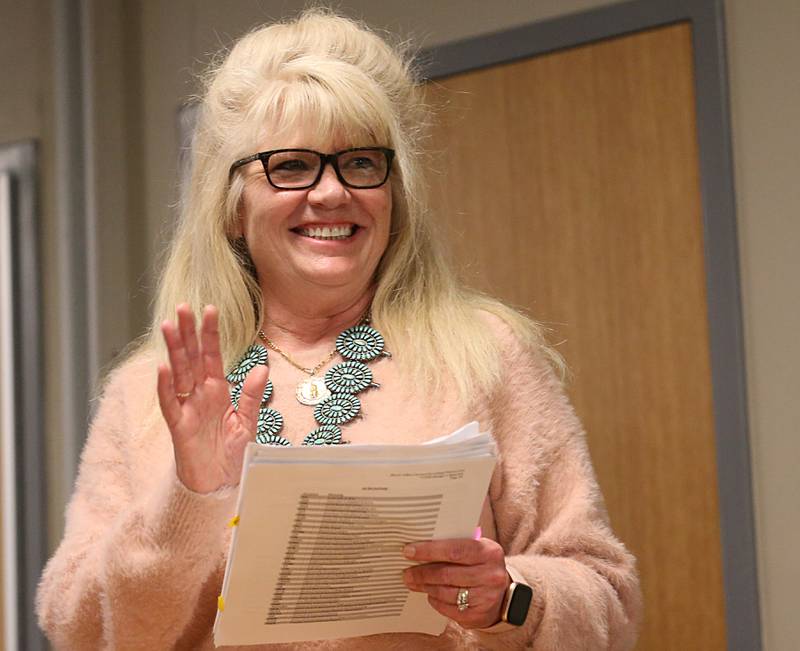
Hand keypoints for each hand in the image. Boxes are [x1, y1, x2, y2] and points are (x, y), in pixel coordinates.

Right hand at [157, 304, 268, 493]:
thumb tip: (262, 368)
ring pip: (178, 373)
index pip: (212, 356)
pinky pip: (171, 403)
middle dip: (188, 332)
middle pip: (191, 358)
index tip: (210, 309)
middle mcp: (200, 395)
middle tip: (183, 306)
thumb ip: (252, 396)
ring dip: (174, 350)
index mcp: (218, 390)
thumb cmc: (231, 453)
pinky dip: (166, 386)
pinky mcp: (179, 426)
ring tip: (169, 326)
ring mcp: (188, 408)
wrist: (220, 485)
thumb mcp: (248, 422)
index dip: (210, 334)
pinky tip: (163, 366)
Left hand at [402, 537, 510, 628]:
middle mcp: (490, 575)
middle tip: (406, 572)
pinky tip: (430, 594)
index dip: (429, 551)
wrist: (506, 595)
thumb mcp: (478, 550)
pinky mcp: (478, 616)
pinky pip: (448, 609)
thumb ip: (456, 545)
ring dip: (425, 587)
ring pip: (445, 592)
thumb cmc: (483, 566)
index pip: (454, 550)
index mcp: (489, 552)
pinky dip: (435, 601)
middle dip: (422, 572)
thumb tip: (421, 543)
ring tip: (413, 582)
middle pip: (446, 574)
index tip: (409, 551)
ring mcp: (486, 598)